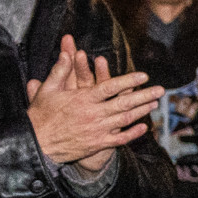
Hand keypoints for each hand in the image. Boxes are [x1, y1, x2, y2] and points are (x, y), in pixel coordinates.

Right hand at [25, 35, 162, 168]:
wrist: (36, 144)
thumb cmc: (41, 115)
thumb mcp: (48, 90)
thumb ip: (60, 70)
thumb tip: (68, 52)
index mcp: (83, 99)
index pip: (110, 87)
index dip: (128, 81)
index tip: (144, 76)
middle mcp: (93, 114)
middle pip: (124, 103)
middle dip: (144, 95)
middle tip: (161, 89)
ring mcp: (97, 130)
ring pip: (125, 119)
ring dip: (142, 111)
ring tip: (155, 103)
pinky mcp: (97, 144)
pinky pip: (119, 139)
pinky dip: (132, 134)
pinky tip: (144, 127)